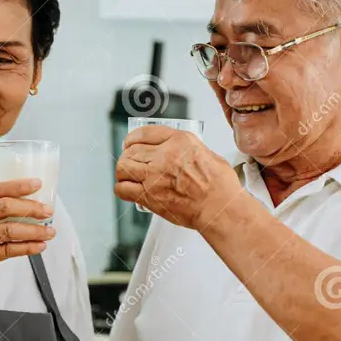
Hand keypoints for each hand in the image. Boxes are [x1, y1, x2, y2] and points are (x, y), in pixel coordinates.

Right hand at [0, 179, 55, 282]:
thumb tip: (25, 201)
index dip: (18, 185)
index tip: (37, 184)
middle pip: (4, 207)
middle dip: (31, 208)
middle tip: (47, 211)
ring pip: (9, 230)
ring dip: (34, 230)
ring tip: (49, 231)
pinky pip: (8, 250)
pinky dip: (27, 248)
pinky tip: (39, 246)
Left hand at [115, 125, 240, 230]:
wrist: (219, 208)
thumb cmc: (219, 186)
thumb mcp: (206, 153)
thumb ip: (186, 149)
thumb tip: (175, 150)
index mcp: (180, 141)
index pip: (145, 132)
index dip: (133, 137)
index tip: (131, 142)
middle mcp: (164, 155)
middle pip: (131, 150)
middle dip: (127, 155)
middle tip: (129, 160)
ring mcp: (154, 176)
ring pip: (123, 167)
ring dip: (123, 170)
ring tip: (128, 174)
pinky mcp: (149, 196)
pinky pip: (122, 189)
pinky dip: (121, 189)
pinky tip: (127, 189)